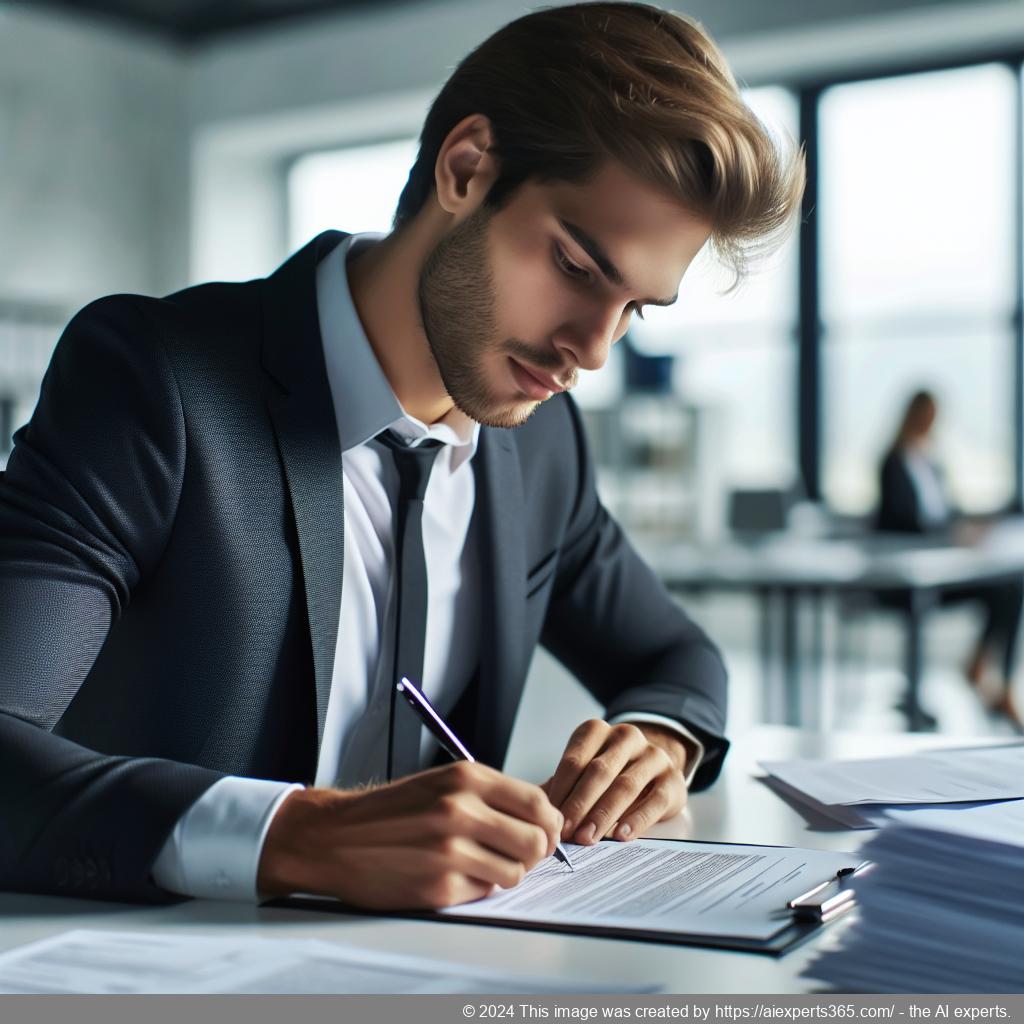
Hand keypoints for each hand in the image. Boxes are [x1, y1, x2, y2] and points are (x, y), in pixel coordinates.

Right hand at [256, 761, 562, 909]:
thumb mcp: (443, 782)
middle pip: (536, 840)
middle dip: (533, 851)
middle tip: (517, 852)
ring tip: (479, 863)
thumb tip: (542, 817)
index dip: (549, 821)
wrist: (335, 836)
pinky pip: (484, 892)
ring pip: (516, 872)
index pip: (537, 802)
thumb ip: (491, 795)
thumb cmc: (391, 811)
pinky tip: (452, 874)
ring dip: (504, 872)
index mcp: (466, 778)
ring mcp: (450, 850)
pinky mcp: (439, 887)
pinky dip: (475, 888)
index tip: (546, 830)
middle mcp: (461, 810)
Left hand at [542, 720, 688, 845]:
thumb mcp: (584, 773)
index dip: (561, 790)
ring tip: (588, 837)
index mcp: (597, 731)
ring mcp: (652, 756)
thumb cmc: (609, 774)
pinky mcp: (672, 779)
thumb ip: (562, 789)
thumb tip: (537, 814)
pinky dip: (636, 819)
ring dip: (603, 814)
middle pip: (598, 771)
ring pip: (625, 785)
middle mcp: (626, 737)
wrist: (654, 769)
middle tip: (566, 831)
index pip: (574, 760)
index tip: (550, 817)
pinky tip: (621, 835)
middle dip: (580, 804)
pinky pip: (654, 800)